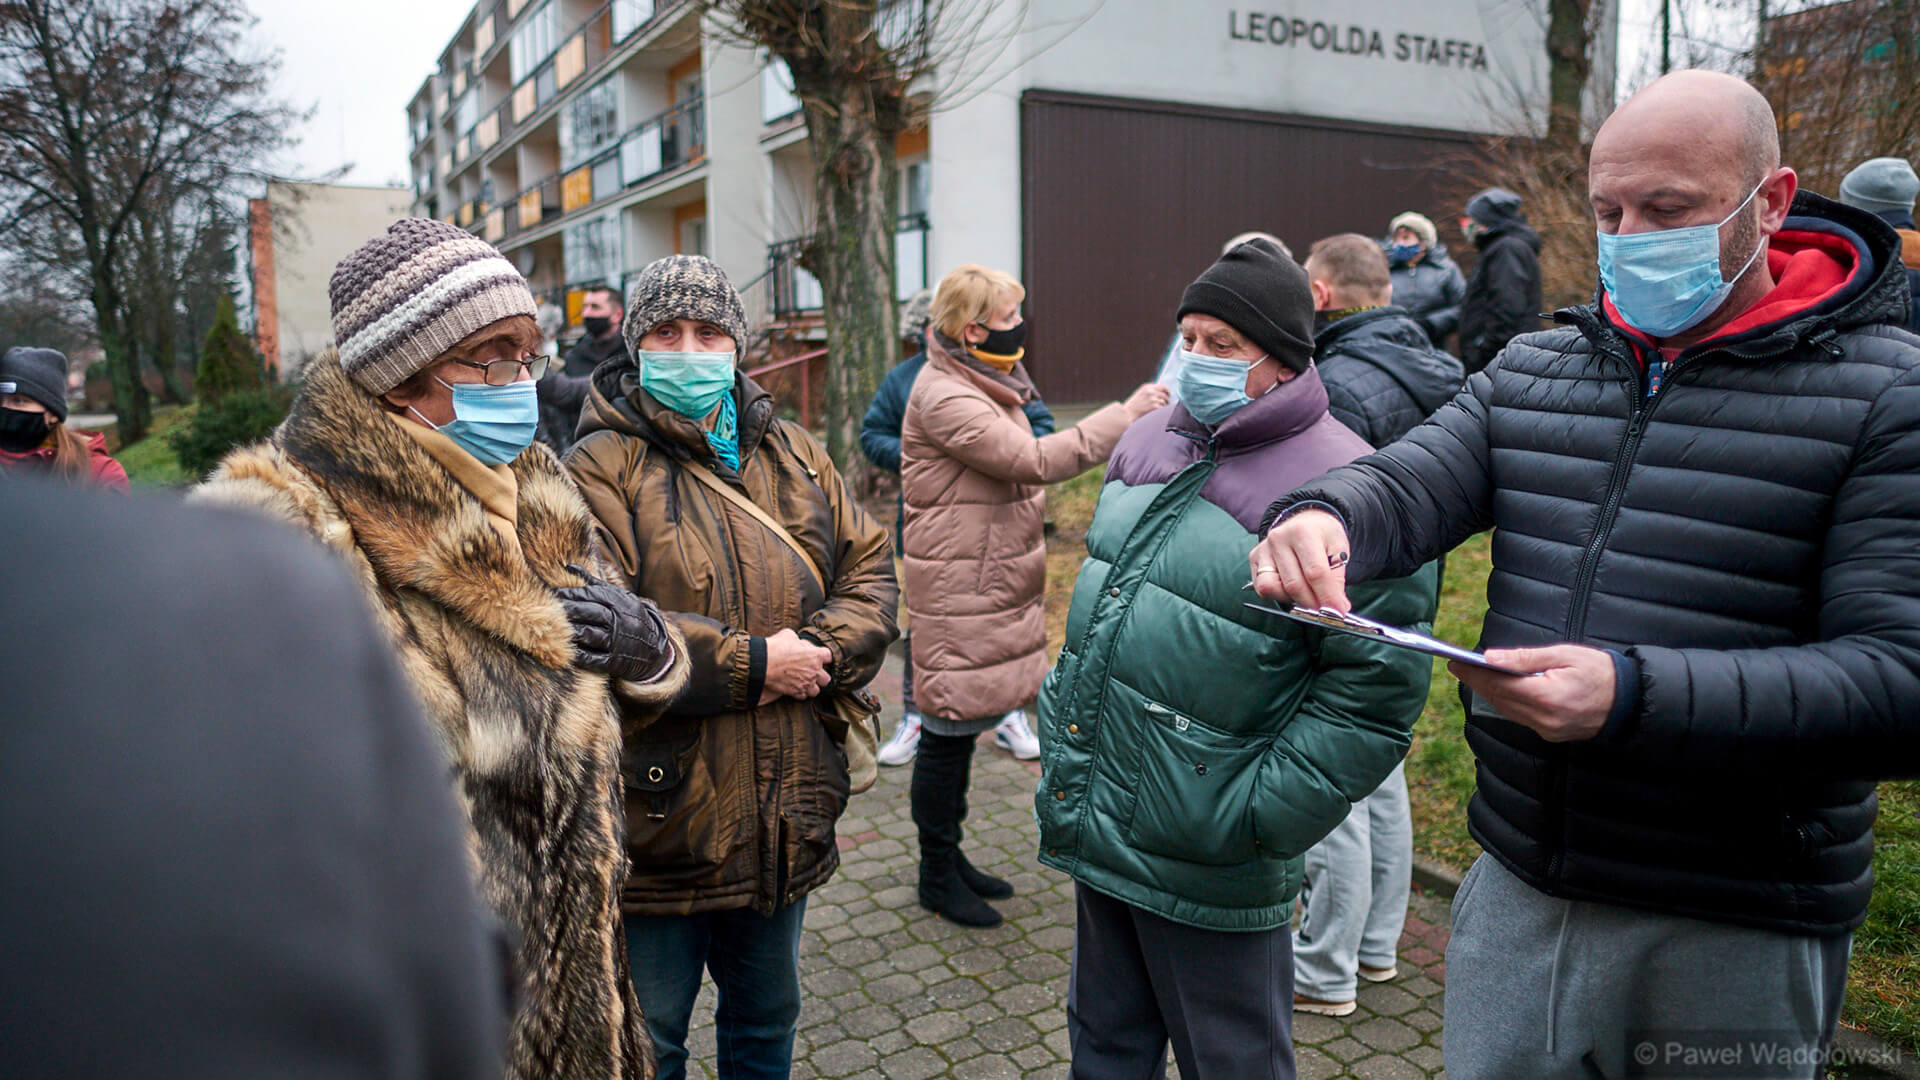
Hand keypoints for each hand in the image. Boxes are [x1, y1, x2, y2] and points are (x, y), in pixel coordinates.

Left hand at [555, 565, 674, 682]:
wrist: (655, 647)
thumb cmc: (629, 617)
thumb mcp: (618, 597)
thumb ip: (593, 583)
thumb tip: (569, 566)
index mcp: (619, 602)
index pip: (591, 595)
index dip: (569, 595)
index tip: (550, 594)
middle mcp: (620, 620)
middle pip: (590, 612)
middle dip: (568, 611)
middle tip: (547, 610)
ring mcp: (617, 642)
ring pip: (590, 634)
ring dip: (571, 632)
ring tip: (551, 629)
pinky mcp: (615, 661)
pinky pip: (594, 658)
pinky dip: (578, 654)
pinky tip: (564, 650)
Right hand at [759, 627, 831, 705]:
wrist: (762, 663)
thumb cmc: (776, 647)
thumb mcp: (789, 635)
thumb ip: (798, 641)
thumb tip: (797, 643)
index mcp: (816, 655)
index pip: (829, 656)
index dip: (823, 656)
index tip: (817, 656)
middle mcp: (814, 671)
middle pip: (826, 678)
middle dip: (820, 676)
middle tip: (811, 672)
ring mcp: (806, 683)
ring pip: (816, 691)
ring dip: (811, 687)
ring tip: (804, 682)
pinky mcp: (796, 691)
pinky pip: (803, 696)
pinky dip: (800, 693)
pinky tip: (795, 687)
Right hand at [1122, 382, 1169, 419]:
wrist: (1127, 414)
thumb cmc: (1133, 405)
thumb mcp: (1140, 394)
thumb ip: (1149, 390)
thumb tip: (1161, 389)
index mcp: (1147, 387)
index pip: (1162, 386)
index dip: (1167, 390)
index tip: (1168, 394)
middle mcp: (1150, 391)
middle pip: (1165, 394)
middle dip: (1166, 399)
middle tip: (1166, 403)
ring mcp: (1152, 399)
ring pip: (1164, 401)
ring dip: (1163, 406)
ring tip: (1158, 409)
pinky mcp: (1154, 406)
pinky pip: (1162, 408)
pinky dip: (1161, 410)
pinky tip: (1156, 412)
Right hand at [1249, 508, 1352, 612]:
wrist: (1305, 521)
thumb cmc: (1323, 536)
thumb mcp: (1339, 549)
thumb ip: (1336, 578)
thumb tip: (1337, 607)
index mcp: (1303, 532)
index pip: (1315, 573)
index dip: (1328, 596)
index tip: (1339, 612)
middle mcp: (1278, 538)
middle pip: (1294, 584)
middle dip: (1312, 603)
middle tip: (1327, 611)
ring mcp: (1263, 549)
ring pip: (1273, 588)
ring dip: (1293, 600)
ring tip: (1308, 596)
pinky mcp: (1254, 558)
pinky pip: (1262, 588)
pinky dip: (1279, 594)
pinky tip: (1292, 590)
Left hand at [1448, 645, 1614, 742]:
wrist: (1629, 699)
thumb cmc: (1599, 671)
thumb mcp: (1564, 655)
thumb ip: (1525, 658)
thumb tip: (1490, 657)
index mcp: (1547, 697)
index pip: (1499, 685)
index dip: (1474, 673)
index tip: (1455, 662)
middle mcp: (1544, 719)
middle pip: (1499, 699)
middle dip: (1476, 681)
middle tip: (1458, 665)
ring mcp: (1547, 730)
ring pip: (1507, 711)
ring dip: (1488, 693)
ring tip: (1472, 674)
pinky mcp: (1551, 734)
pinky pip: (1520, 717)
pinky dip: (1506, 703)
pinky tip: (1498, 689)